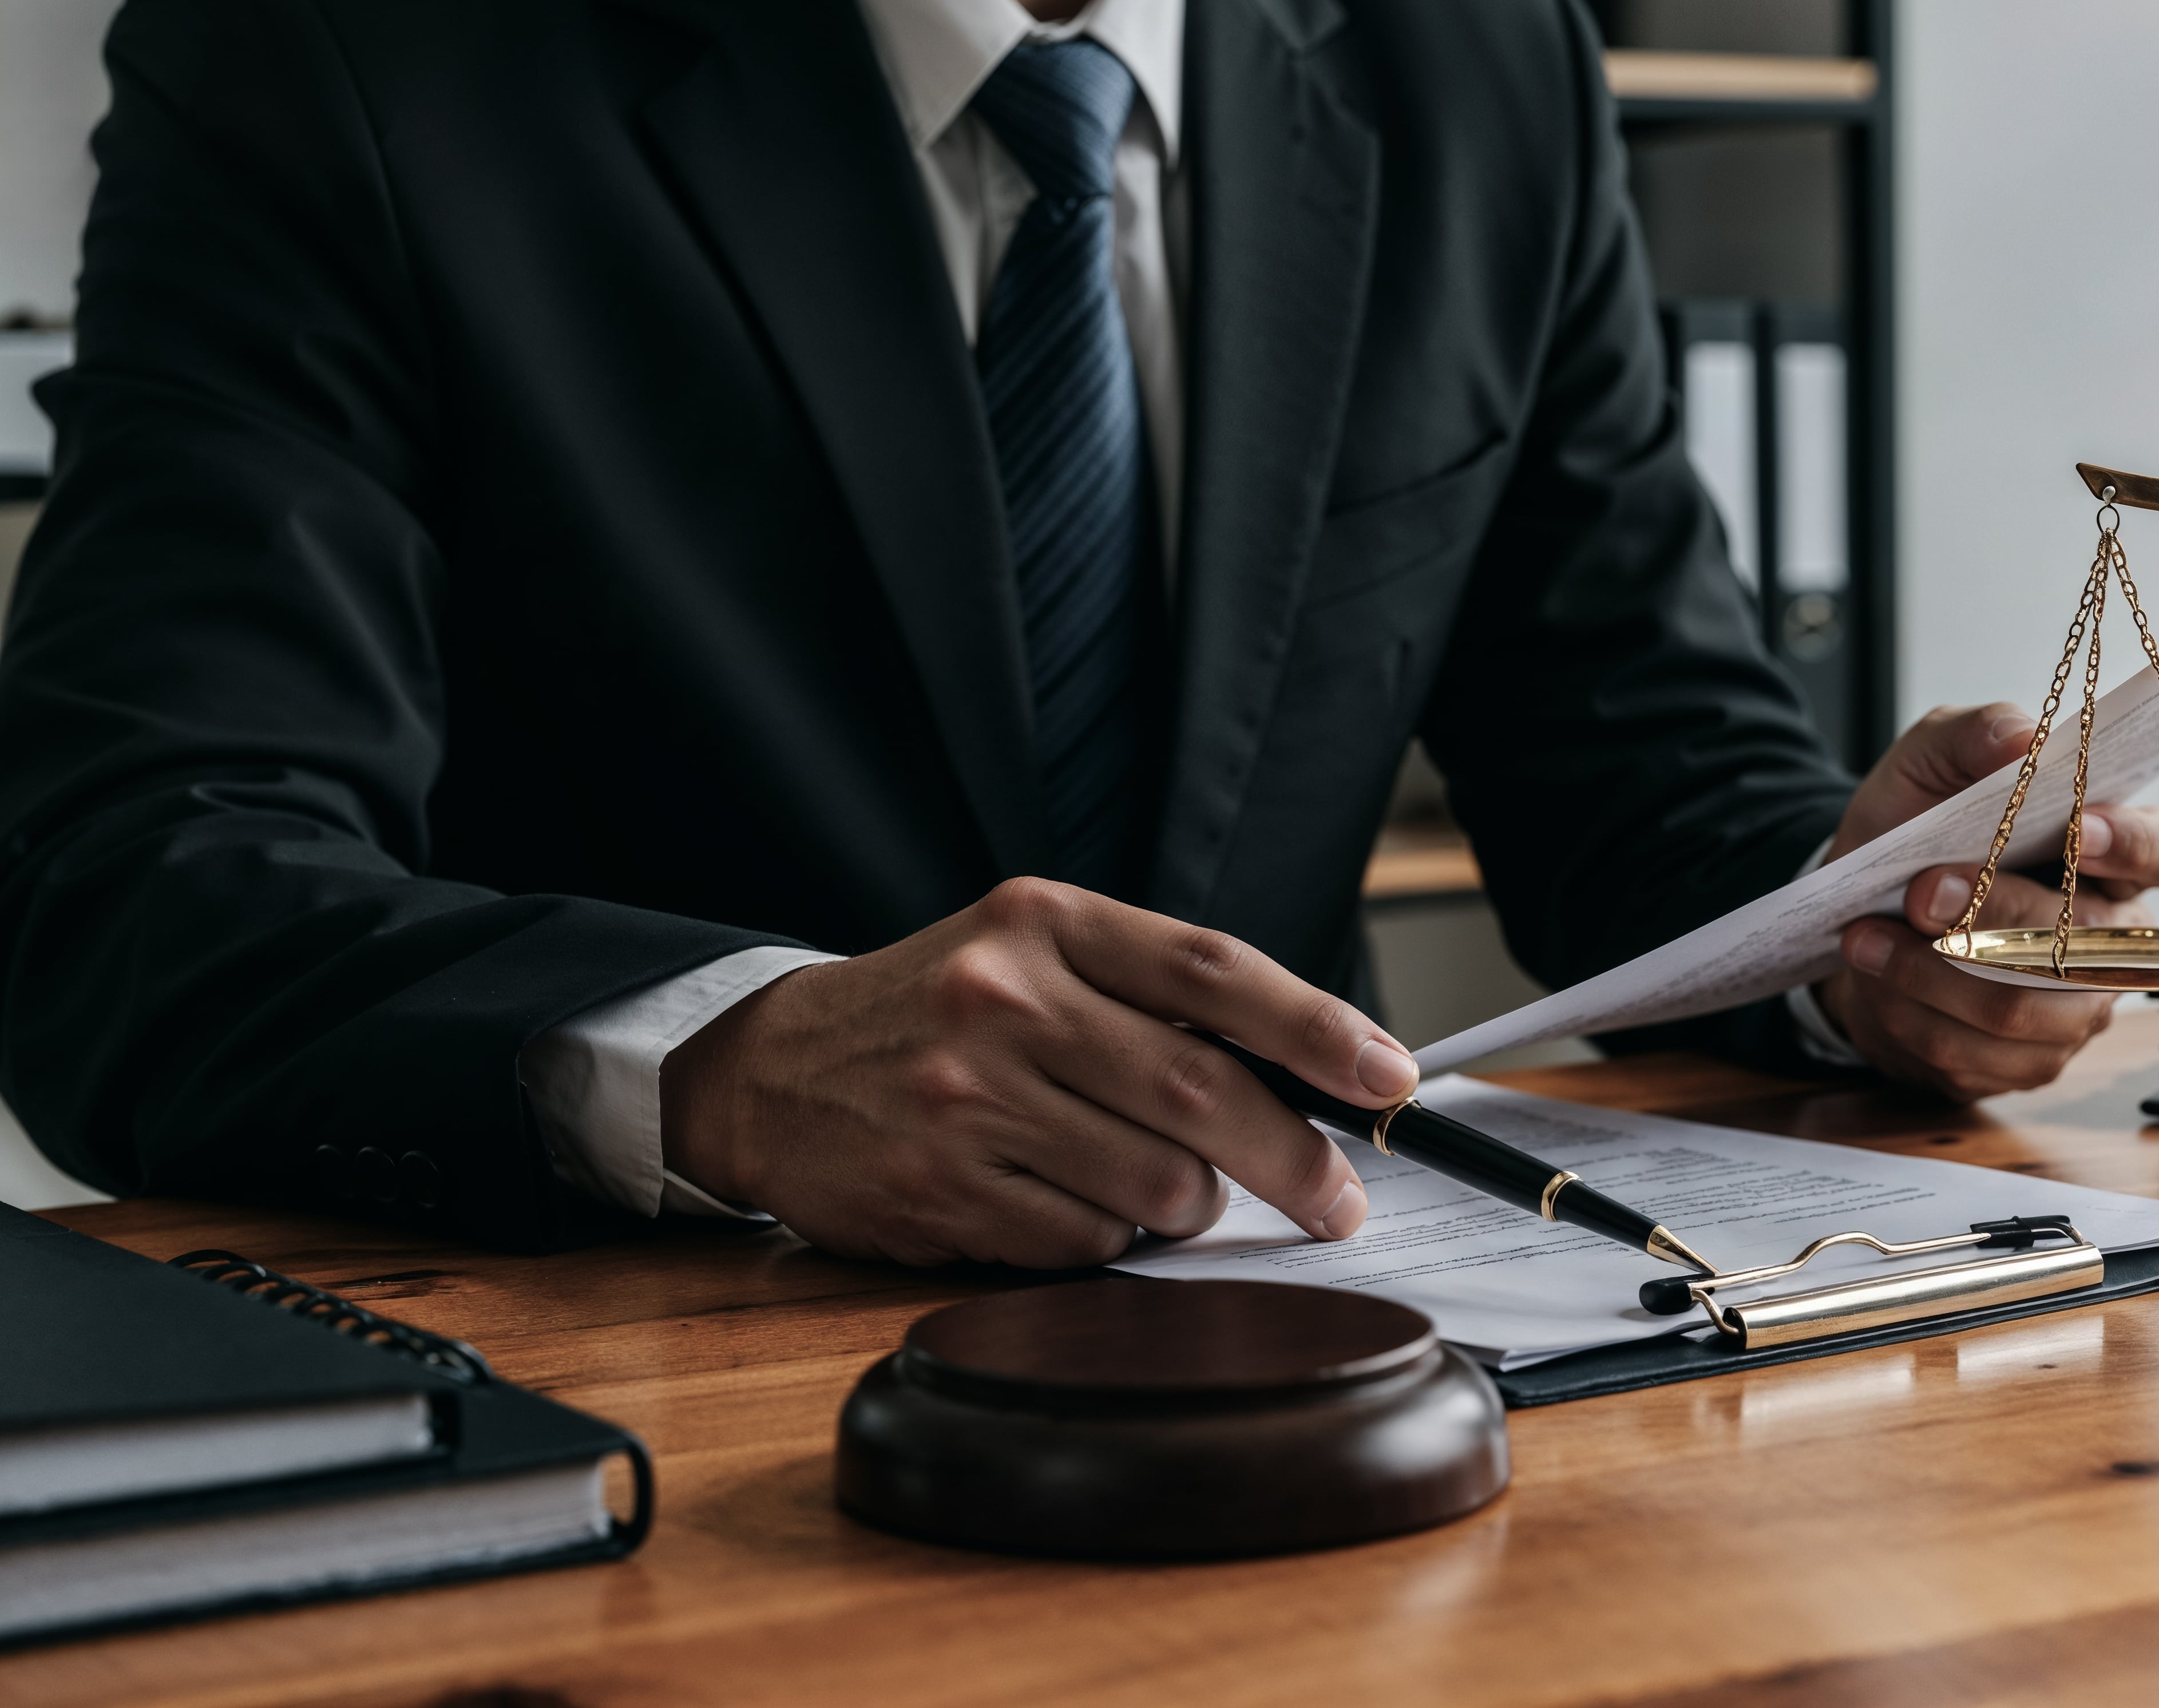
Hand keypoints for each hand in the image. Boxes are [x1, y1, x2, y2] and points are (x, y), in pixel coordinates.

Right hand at [659, 879, 1418, 1266]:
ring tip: (1167, 1190)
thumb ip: (1152, 995)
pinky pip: (1084, 1240)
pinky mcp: (941, 1188)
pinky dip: (1106, 1238)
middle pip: (1199, 1092)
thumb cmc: (934, 1011)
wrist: (766, 1070)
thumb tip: (1307, 1072)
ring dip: (1190, 1205)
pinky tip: (1073, 1204)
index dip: (1317, 1027)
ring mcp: (967, 1096)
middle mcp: (1005, 999)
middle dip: (1295, 1158)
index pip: (1213, 971)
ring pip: (1154, 1183)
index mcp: (1045, 922)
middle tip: (1337, 1197)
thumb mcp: (1032, 954)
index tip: (1389, 1075)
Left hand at [1813, 703, 2158, 1101]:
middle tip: (1918, 890)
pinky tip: (1874, 976)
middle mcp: (2113, 939)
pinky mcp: (2027, 1063)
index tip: (2072, 830)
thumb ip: (1971, 734)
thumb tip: (2019, 736)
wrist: (1856, 913)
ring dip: (1930, 972)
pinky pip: (1973, 1055)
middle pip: (2081, 940)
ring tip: (1866, 936)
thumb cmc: (1912, 828)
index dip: (2130, 845)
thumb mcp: (1925, 763)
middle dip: (1991, 913)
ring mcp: (2076, 1011)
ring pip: (2020, 1008)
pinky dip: (1909, 1013)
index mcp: (2110, 853)